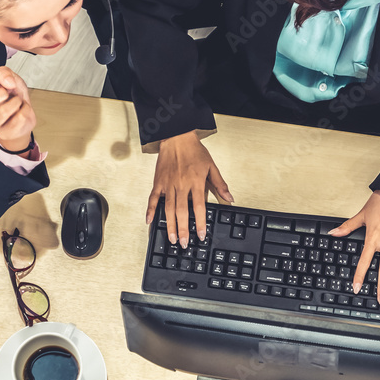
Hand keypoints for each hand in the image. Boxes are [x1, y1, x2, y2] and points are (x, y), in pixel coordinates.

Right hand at [0, 66, 35, 153]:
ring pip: (3, 111)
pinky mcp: (5, 132)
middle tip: (7, 92)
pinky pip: (19, 118)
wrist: (23, 111)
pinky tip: (21, 110)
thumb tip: (8, 82)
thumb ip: (4, 73)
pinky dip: (25, 109)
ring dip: (16, 101)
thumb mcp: (7, 77)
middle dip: (0, 94)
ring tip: (16, 100)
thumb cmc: (10, 94)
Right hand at [147, 131, 232, 247]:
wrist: (177, 137)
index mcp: (196, 182)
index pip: (199, 207)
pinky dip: (151, 210)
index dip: (201, 223)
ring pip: (168, 209)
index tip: (201, 235)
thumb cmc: (194, 151)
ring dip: (170, 225)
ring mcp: (168, 184)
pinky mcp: (158, 182)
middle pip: (182, 212)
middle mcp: (181, 185)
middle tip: (183, 243)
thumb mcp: (212, 166)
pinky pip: (153, 199)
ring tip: (171, 238)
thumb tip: (229, 198)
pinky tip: (149, 221)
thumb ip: (220, 184)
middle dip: (183, 230)